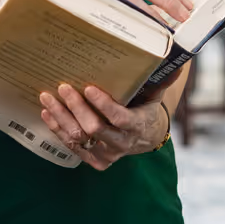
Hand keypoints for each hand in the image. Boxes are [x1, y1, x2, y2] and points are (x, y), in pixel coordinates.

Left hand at [39, 83, 170, 170]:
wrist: (146, 138)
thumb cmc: (146, 109)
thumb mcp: (155, 95)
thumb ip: (161, 80)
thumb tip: (176, 63)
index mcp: (137, 126)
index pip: (119, 118)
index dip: (103, 105)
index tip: (88, 87)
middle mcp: (121, 143)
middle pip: (94, 128)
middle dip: (76, 107)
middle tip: (63, 87)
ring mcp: (107, 154)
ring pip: (79, 138)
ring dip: (61, 117)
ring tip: (48, 97)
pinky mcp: (95, 159)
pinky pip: (73, 146)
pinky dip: (58, 129)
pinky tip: (48, 113)